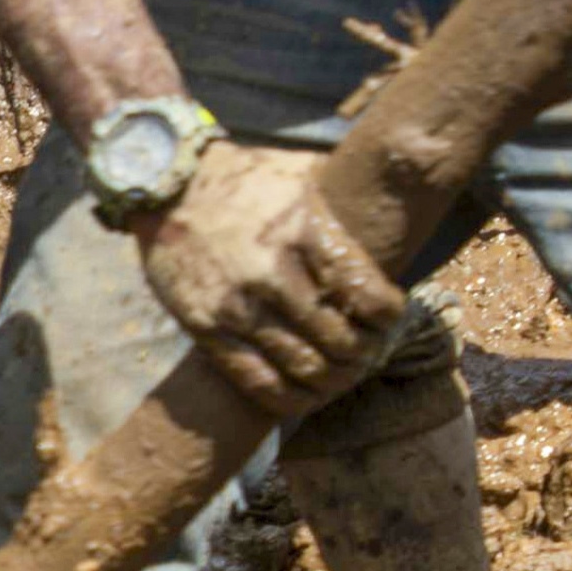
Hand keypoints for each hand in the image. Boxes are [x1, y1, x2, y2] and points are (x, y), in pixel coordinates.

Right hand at [130, 139, 404, 415]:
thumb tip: (408, 201)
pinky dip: (289, 397)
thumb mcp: (304, 173)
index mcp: (303, 230)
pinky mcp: (204, 326)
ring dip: (332, 379)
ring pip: (304, 368)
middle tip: (367, 349)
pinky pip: (256, 381)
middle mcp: (271, 270)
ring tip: (338, 371)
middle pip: (342, 341)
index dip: (389, 317)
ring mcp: (235, 303)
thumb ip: (348, 201)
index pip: (369, 297)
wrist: (162, 181)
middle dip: (364, 353)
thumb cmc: (245, 176)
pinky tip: (304, 393)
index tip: (387, 315)